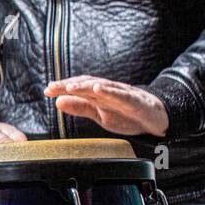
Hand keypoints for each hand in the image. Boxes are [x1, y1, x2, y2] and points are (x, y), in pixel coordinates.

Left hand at [44, 76, 168, 136]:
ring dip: (86, 85)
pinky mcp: (137, 102)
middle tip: (54, 87)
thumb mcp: (99, 114)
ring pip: (103, 87)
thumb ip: (80, 107)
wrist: (157, 119)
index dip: (63, 87)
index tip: (47, 90)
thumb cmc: (128, 114)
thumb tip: (57, 102)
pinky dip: (110, 91)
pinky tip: (99, 88)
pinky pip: (123, 95)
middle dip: (70, 85)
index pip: (79, 88)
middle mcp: (110, 91)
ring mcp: (123, 95)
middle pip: (88, 84)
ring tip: (71, 86)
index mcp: (100, 95)